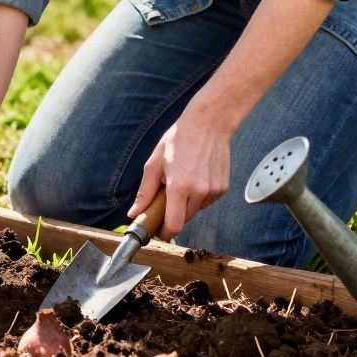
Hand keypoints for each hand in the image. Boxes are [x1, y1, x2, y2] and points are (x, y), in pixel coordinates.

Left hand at [131, 102, 234, 240]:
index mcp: (179, 186)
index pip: (174, 225)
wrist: (208, 124)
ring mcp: (213, 191)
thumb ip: (145, 192)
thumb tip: (134, 213)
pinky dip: (197, 197)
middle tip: (164, 201)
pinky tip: (194, 178)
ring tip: (181, 182)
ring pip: (195, 211)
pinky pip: (206, 202)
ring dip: (185, 205)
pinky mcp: (223, 188)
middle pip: (184, 220)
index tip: (158, 231)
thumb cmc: (178, 140)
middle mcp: (199, 192)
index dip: (165, 232)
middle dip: (172, 216)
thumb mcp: (154, 164)